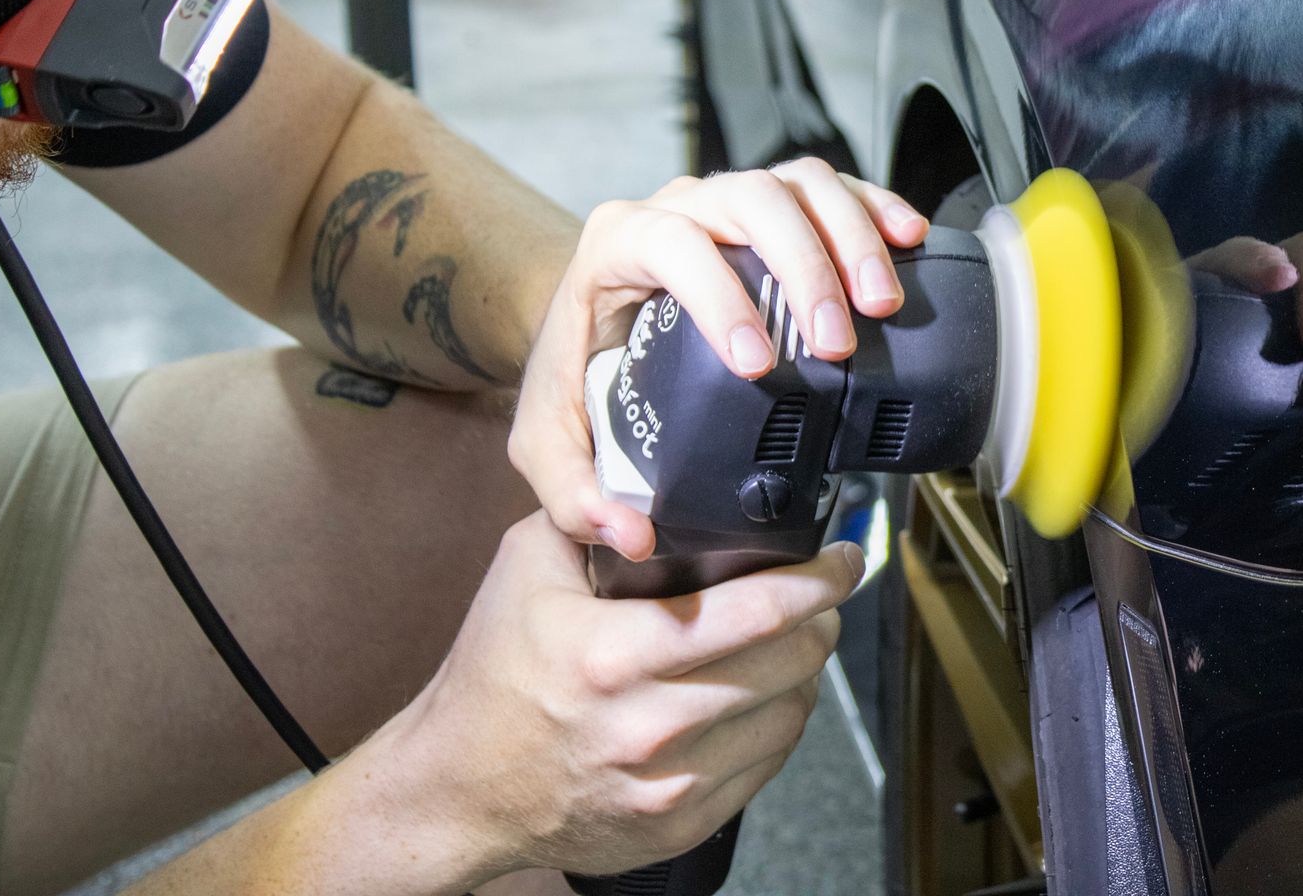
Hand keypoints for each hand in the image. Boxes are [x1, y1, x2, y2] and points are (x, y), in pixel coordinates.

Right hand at [381, 513, 865, 883]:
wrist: (456, 787)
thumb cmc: (493, 671)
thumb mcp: (526, 567)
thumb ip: (593, 512)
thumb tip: (663, 475)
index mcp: (615, 655)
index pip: (757, 610)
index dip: (820, 579)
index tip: (845, 555)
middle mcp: (649, 725)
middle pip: (789, 663)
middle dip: (822, 619)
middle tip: (823, 595)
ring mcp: (668, 784)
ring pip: (789, 716)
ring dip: (806, 673)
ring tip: (795, 642)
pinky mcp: (678, 825)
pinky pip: (765, 767)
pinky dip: (778, 725)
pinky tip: (765, 696)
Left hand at [510, 160, 927, 554]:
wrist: (589, 318)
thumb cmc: (574, 370)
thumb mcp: (549, 440)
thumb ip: (572, 493)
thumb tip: (631, 533)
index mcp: (616, 247)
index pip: (672, 245)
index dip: (720, 296)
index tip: (756, 364)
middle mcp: (675, 207)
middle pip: (750, 201)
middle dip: (804, 266)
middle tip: (836, 340)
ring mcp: (728, 199)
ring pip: (798, 185)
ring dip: (850, 236)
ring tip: (882, 302)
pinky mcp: (773, 205)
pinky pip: (828, 186)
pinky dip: (872, 207)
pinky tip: (906, 239)